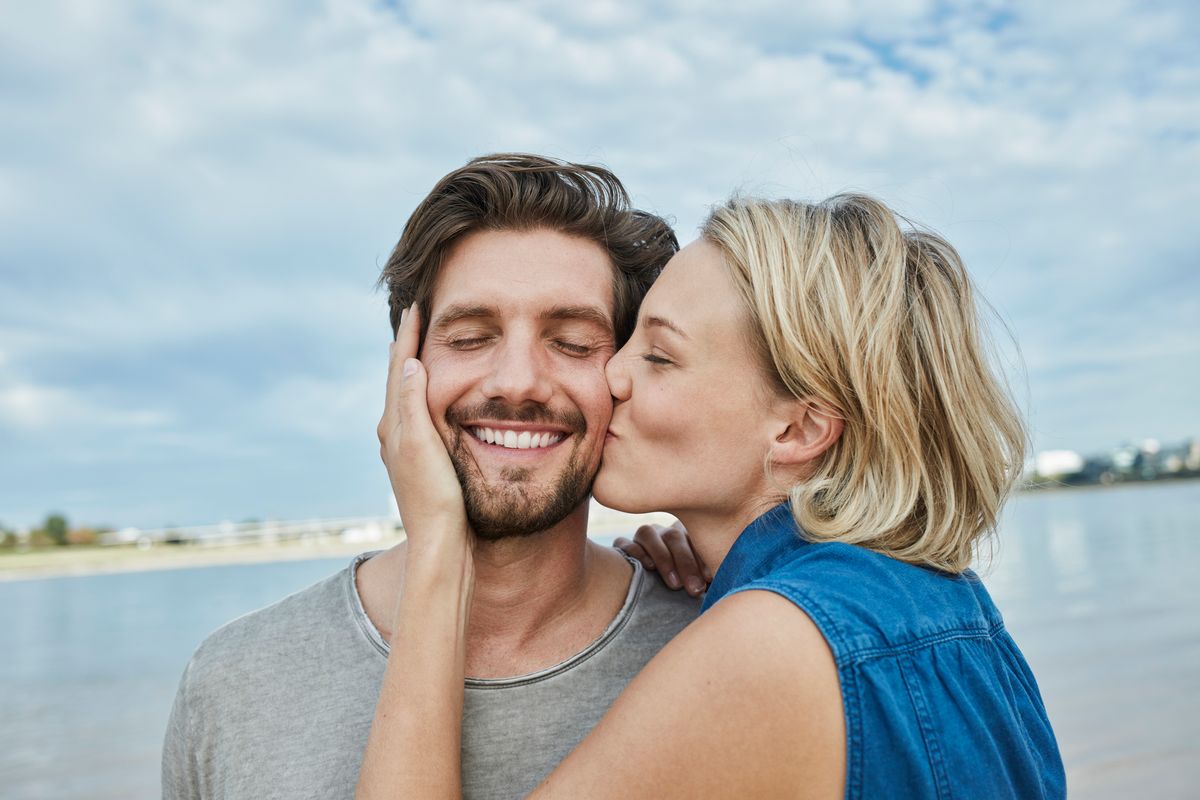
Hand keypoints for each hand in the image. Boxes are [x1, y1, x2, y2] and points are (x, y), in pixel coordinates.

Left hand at [377, 304, 469, 558]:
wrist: (440, 548)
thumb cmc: (435, 497)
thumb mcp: (424, 444)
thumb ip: (415, 402)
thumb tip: (410, 361)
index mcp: (394, 425)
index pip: (399, 368)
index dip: (409, 336)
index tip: (417, 305)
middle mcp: (394, 435)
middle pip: (399, 380)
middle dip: (408, 348)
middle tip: (418, 318)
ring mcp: (405, 451)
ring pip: (408, 398)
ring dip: (415, 371)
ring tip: (425, 350)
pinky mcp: (420, 465)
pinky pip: (420, 417)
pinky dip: (426, 397)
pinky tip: (436, 402)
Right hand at [614, 521, 709, 596]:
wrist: (658, 600)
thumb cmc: (691, 590)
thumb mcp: (705, 583)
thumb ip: (711, 578)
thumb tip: (721, 581)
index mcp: (688, 534)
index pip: (695, 537)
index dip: (702, 558)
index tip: (710, 579)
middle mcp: (665, 533)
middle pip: (673, 536)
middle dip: (686, 563)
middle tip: (694, 589)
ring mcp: (644, 538)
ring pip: (647, 533)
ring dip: (662, 557)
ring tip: (674, 584)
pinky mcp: (623, 547)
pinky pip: (623, 543)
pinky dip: (635, 552)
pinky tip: (648, 568)